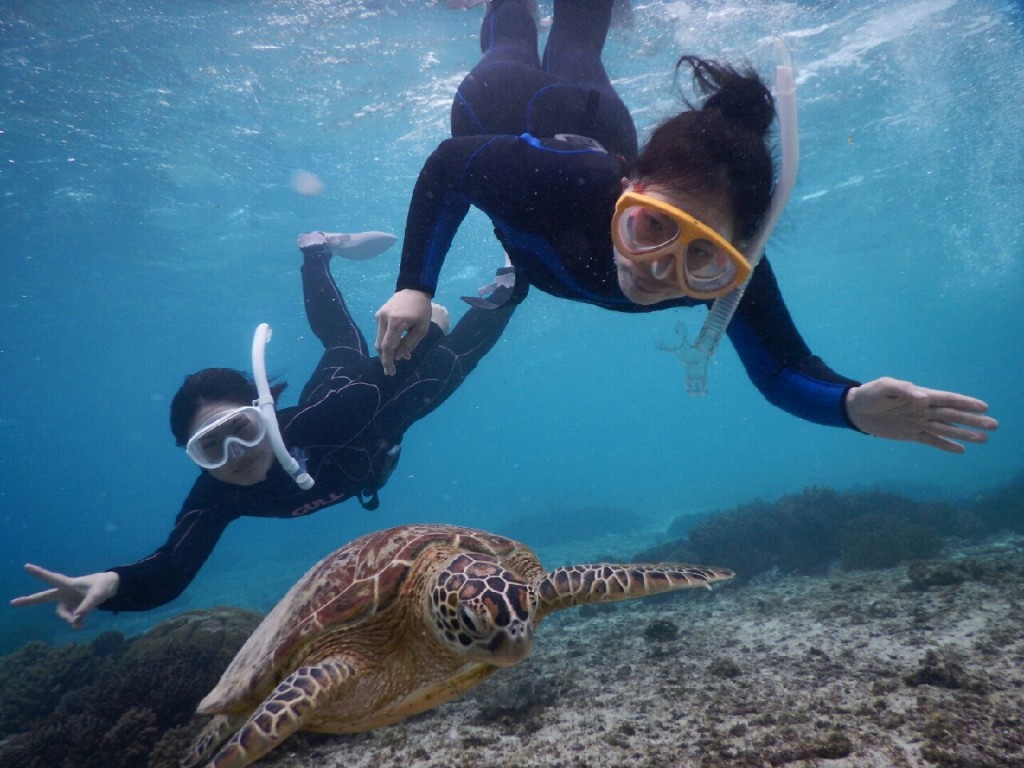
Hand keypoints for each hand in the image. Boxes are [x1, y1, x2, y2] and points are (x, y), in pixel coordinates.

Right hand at [10, 564, 119, 628]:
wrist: (110, 587)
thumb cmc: (103, 586)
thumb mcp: (98, 596)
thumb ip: (87, 607)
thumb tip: (76, 620)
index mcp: (69, 584)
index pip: (52, 578)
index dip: (39, 573)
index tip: (26, 566)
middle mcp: (65, 593)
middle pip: (43, 597)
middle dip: (29, 600)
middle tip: (13, 603)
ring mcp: (68, 601)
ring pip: (63, 614)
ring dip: (70, 619)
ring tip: (80, 623)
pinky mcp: (73, 608)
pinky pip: (71, 618)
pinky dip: (75, 622)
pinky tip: (80, 626)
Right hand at [374, 289, 432, 375]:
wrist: (414, 289)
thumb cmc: (422, 309)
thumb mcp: (421, 329)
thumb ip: (409, 344)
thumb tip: (397, 357)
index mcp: (396, 322)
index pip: (387, 347)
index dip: (388, 361)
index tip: (390, 372)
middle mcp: (384, 319)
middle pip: (380, 345)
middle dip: (386, 359)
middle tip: (391, 370)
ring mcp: (379, 315)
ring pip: (380, 339)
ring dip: (389, 350)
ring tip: (402, 356)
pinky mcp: (379, 314)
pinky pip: (381, 331)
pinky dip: (388, 340)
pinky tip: (399, 343)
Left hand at [845, 377, 997, 453]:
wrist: (856, 409)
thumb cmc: (870, 394)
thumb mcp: (883, 386)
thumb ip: (902, 389)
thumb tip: (922, 397)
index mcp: (920, 395)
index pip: (947, 399)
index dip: (965, 402)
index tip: (984, 407)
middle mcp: (923, 409)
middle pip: (953, 415)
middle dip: (973, 420)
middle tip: (994, 425)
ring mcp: (918, 422)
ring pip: (946, 429)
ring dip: (965, 434)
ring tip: (985, 439)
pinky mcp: (911, 434)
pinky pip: (932, 440)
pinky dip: (946, 445)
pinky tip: (961, 450)